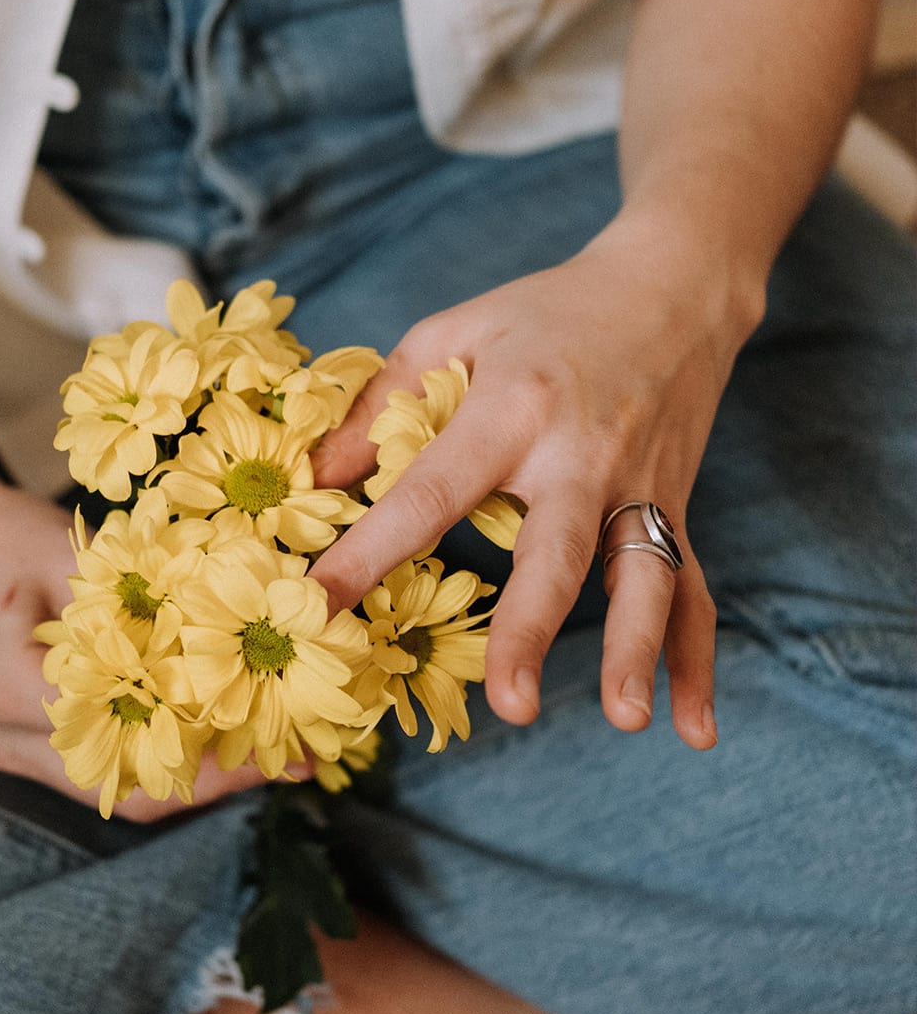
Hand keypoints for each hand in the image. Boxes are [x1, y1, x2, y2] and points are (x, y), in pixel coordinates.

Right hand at [0, 477, 277, 820]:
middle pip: (125, 789)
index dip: (204, 749)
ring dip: (198, 776)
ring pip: (120, 790)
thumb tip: (231, 631)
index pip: (124, 741)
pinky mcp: (32, 743)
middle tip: (293, 758)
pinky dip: (168, 757)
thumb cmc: (3, 532)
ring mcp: (16, 749)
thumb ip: (135, 600)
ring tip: (273, 751)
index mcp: (9, 688)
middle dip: (216, 781)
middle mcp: (9, 738)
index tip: (273, 734)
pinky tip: (221, 734)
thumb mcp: (70, 550)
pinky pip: (110, 767)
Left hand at [310, 218, 760, 747]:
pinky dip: (697, 660)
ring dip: (635, 652)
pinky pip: (693, 589)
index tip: (319, 611)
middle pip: (555, 551)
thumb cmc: (546, 313)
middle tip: (509, 705)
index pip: (430, 496)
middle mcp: (580, 454)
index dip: (370, 555)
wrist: (672, 287)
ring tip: (625, 720)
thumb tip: (315, 479)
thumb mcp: (453, 333)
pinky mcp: (674, 505)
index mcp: (511, 410)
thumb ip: (381, 403)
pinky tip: (693, 726)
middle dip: (531, 630)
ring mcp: (638, 485)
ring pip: (644, 577)